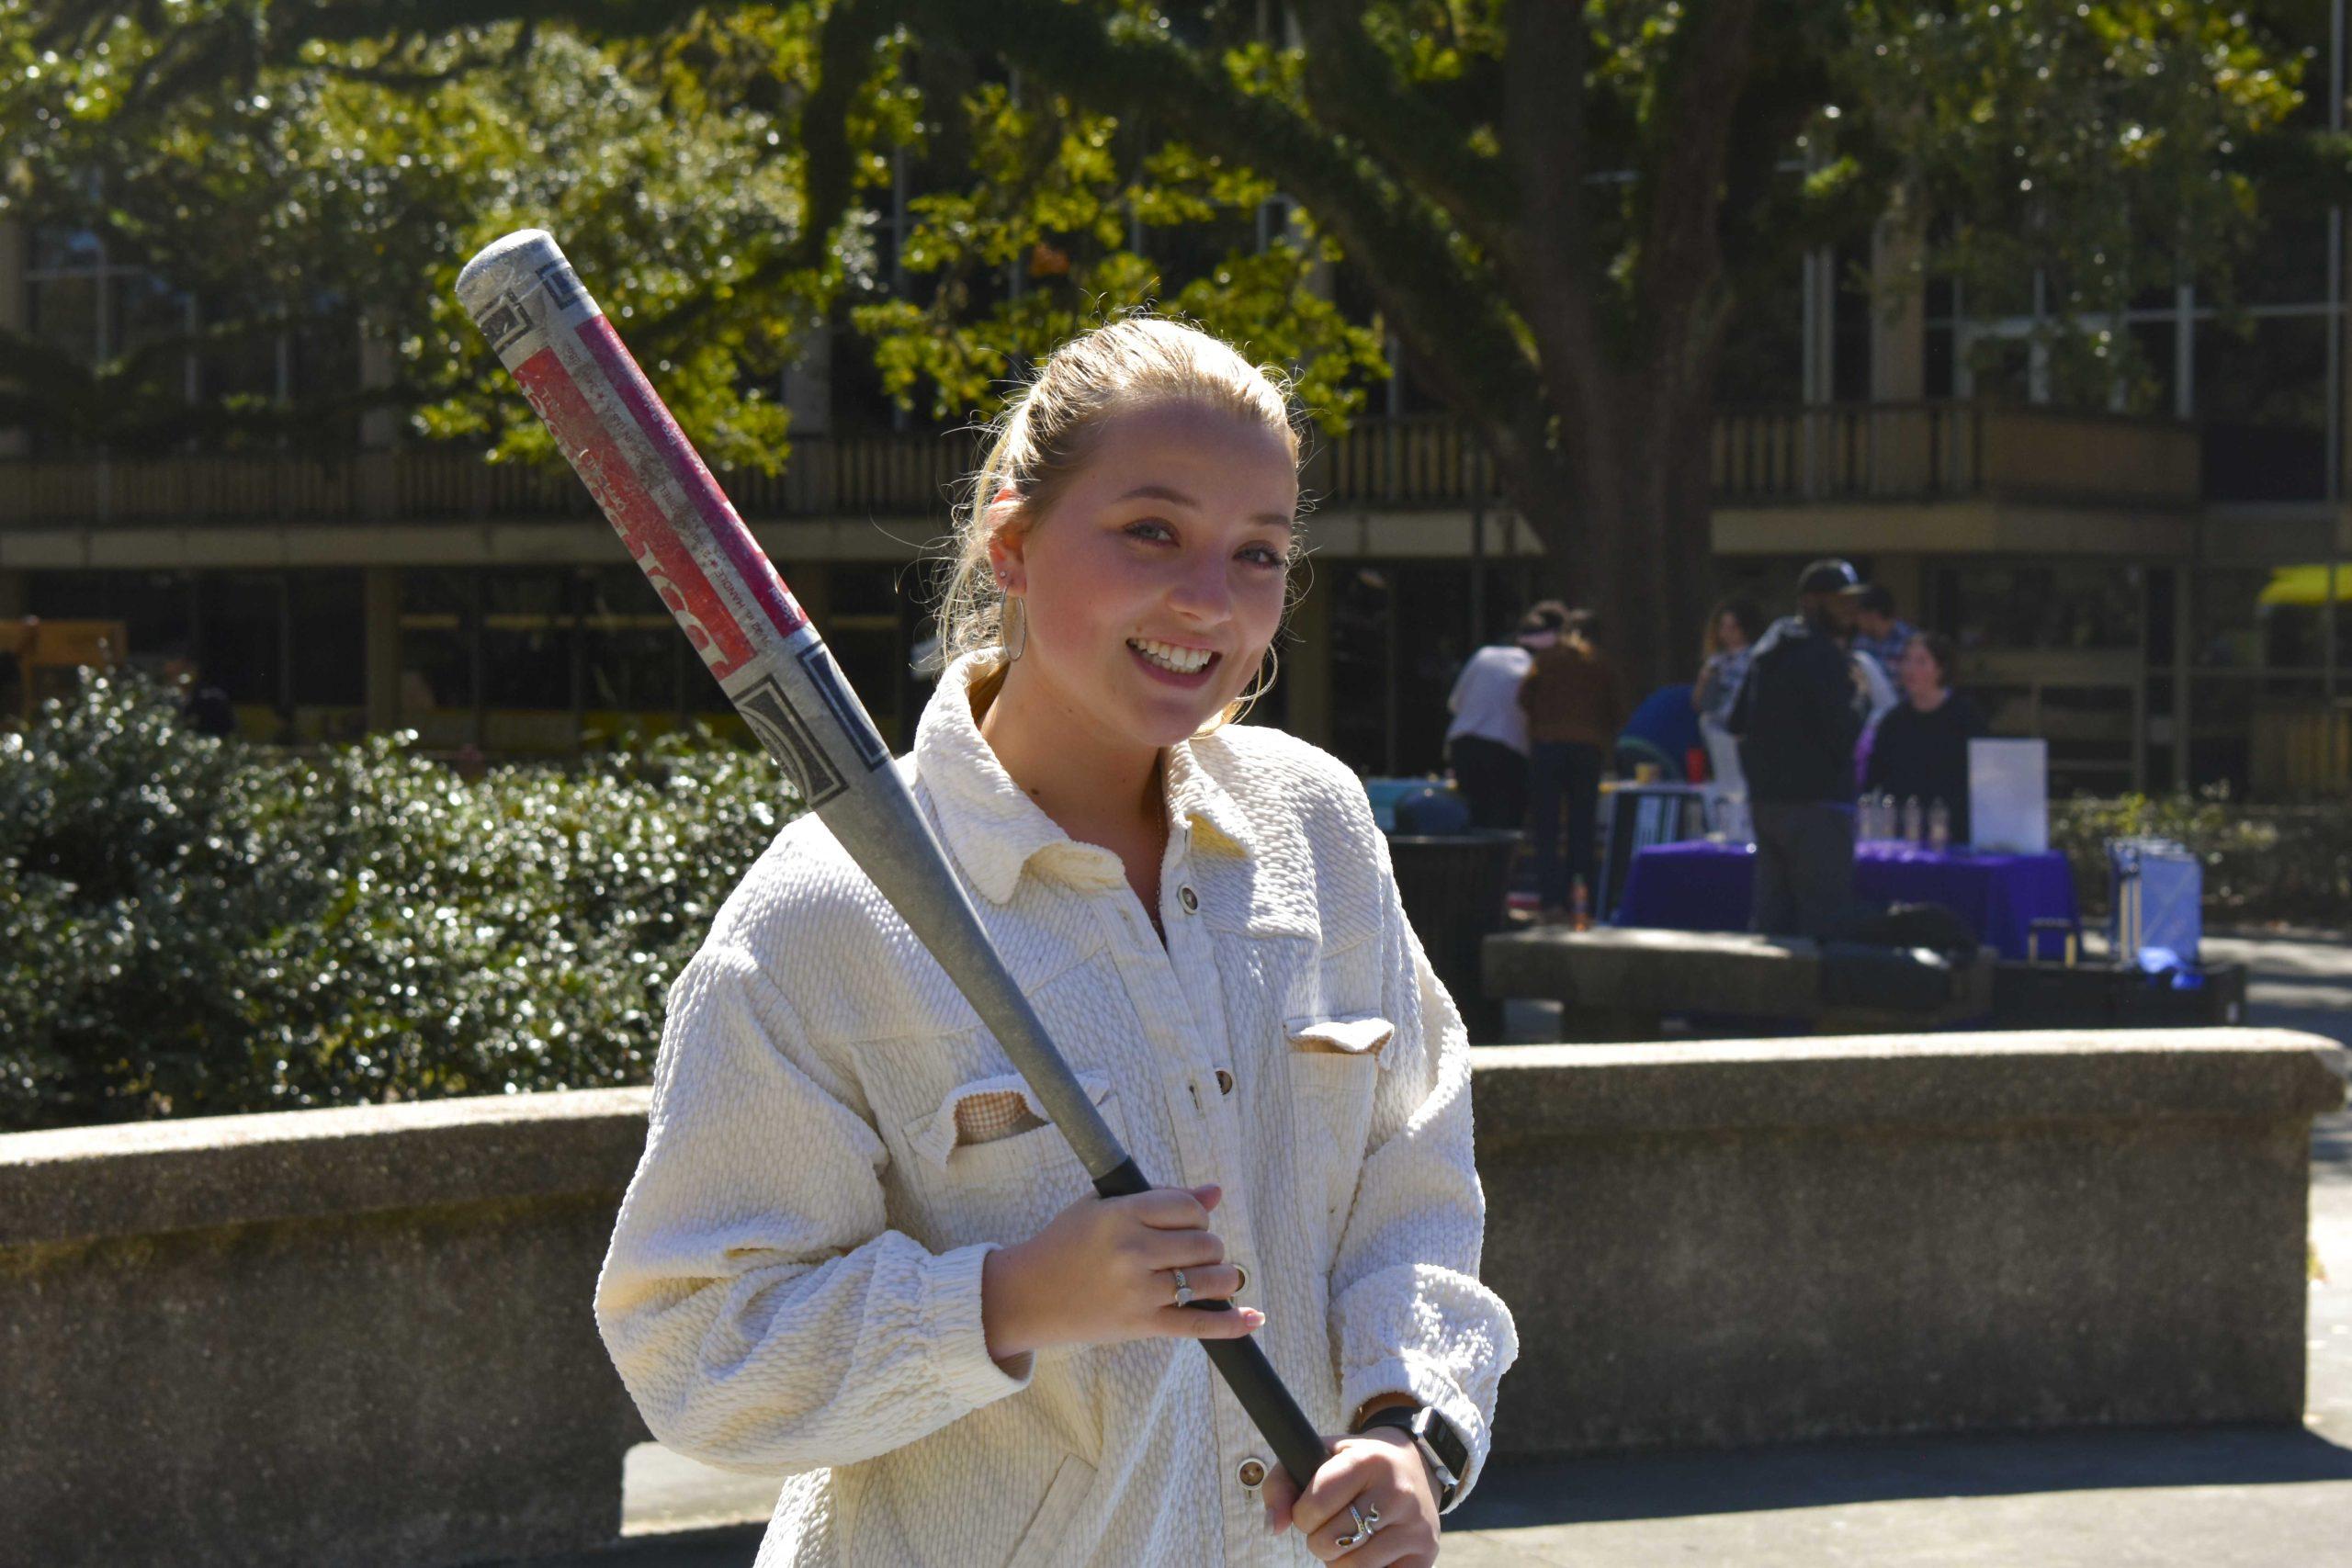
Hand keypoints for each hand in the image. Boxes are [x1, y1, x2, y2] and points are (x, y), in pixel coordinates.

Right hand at [980, 1183, 1261, 1359]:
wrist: (1027, 1296)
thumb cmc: (1065, 1244)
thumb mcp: (1102, 1207)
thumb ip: (1159, 1197)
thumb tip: (1214, 1192)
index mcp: (1121, 1215)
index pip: (1186, 1206)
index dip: (1195, 1214)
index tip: (1187, 1223)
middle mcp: (1133, 1252)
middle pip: (1205, 1243)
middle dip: (1208, 1246)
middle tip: (1193, 1252)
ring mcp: (1139, 1291)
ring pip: (1210, 1280)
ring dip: (1222, 1277)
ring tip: (1212, 1276)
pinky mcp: (1142, 1325)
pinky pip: (1199, 1325)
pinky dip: (1232, 1323)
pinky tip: (1254, 1317)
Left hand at [1262, 1428, 1439, 1564]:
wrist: (1415, 1466)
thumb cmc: (1356, 1464)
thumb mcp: (1319, 1456)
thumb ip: (1282, 1484)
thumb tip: (1274, 1527)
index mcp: (1368, 1461)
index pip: (1313, 1505)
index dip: (1301, 1514)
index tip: (1310, 1507)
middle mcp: (1397, 1492)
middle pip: (1329, 1542)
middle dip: (1319, 1538)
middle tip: (1333, 1523)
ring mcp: (1415, 1526)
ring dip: (1340, 1560)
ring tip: (1351, 1537)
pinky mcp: (1425, 1555)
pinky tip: (1372, 1551)